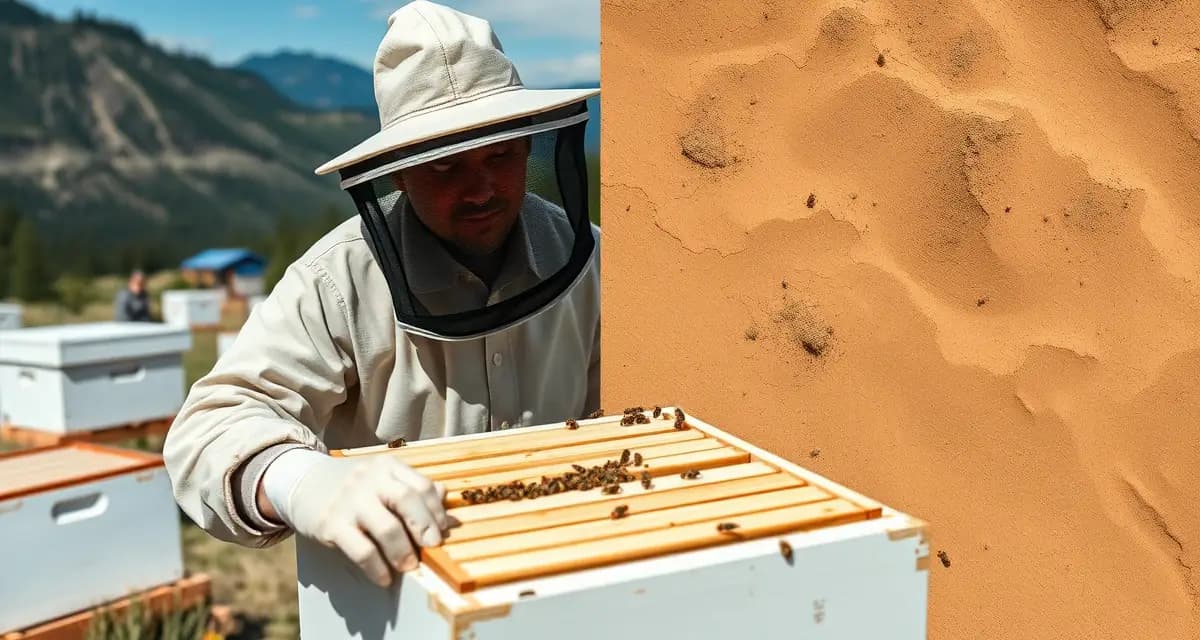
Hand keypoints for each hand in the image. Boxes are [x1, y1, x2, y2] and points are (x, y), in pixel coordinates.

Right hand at [267, 451, 448, 586]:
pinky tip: (384, 577)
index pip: (421, 485)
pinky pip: (362, 551)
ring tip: (409, 566)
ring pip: (387, 528)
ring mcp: (349, 501)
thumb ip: (412, 489)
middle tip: (432, 547)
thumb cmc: (351, 486)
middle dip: (425, 527)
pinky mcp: (331, 525)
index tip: (442, 531)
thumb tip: (446, 508)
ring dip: (404, 551)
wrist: (301, 482)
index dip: (436, 510)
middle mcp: (369, 479)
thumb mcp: (381, 477)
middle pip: (407, 500)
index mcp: (386, 466)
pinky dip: (377, 568)